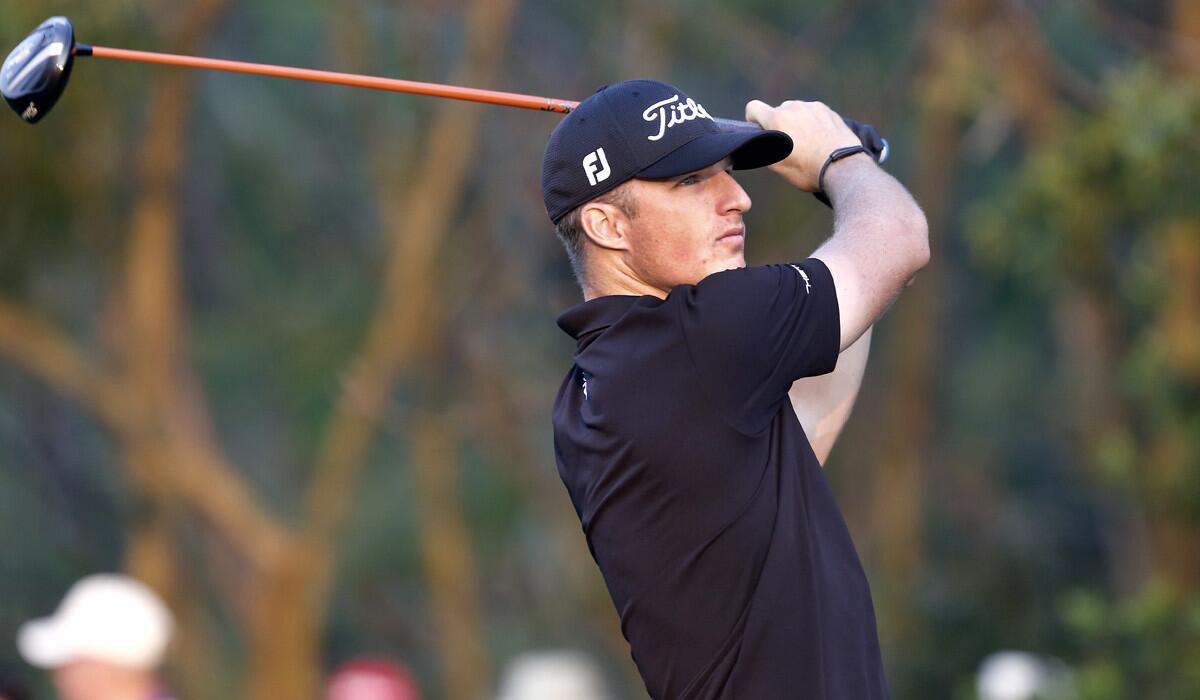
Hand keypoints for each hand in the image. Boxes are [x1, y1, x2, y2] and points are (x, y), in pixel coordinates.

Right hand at [745, 99, 860, 191]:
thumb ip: (762, 149)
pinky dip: (812, 122)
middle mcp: (793, 107)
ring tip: (808, 144)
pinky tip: (820, 139)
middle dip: (780, 124)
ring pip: (796, 111)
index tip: (761, 130)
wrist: (843, 166)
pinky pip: (813, 112)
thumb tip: (757, 142)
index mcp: (777, 119)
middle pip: (777, 111)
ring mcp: (812, 107)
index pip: (753, 108)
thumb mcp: (778, 166)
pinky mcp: (827, 110)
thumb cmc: (808, 169)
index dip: (753, 120)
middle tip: (790, 145)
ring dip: (797, 122)